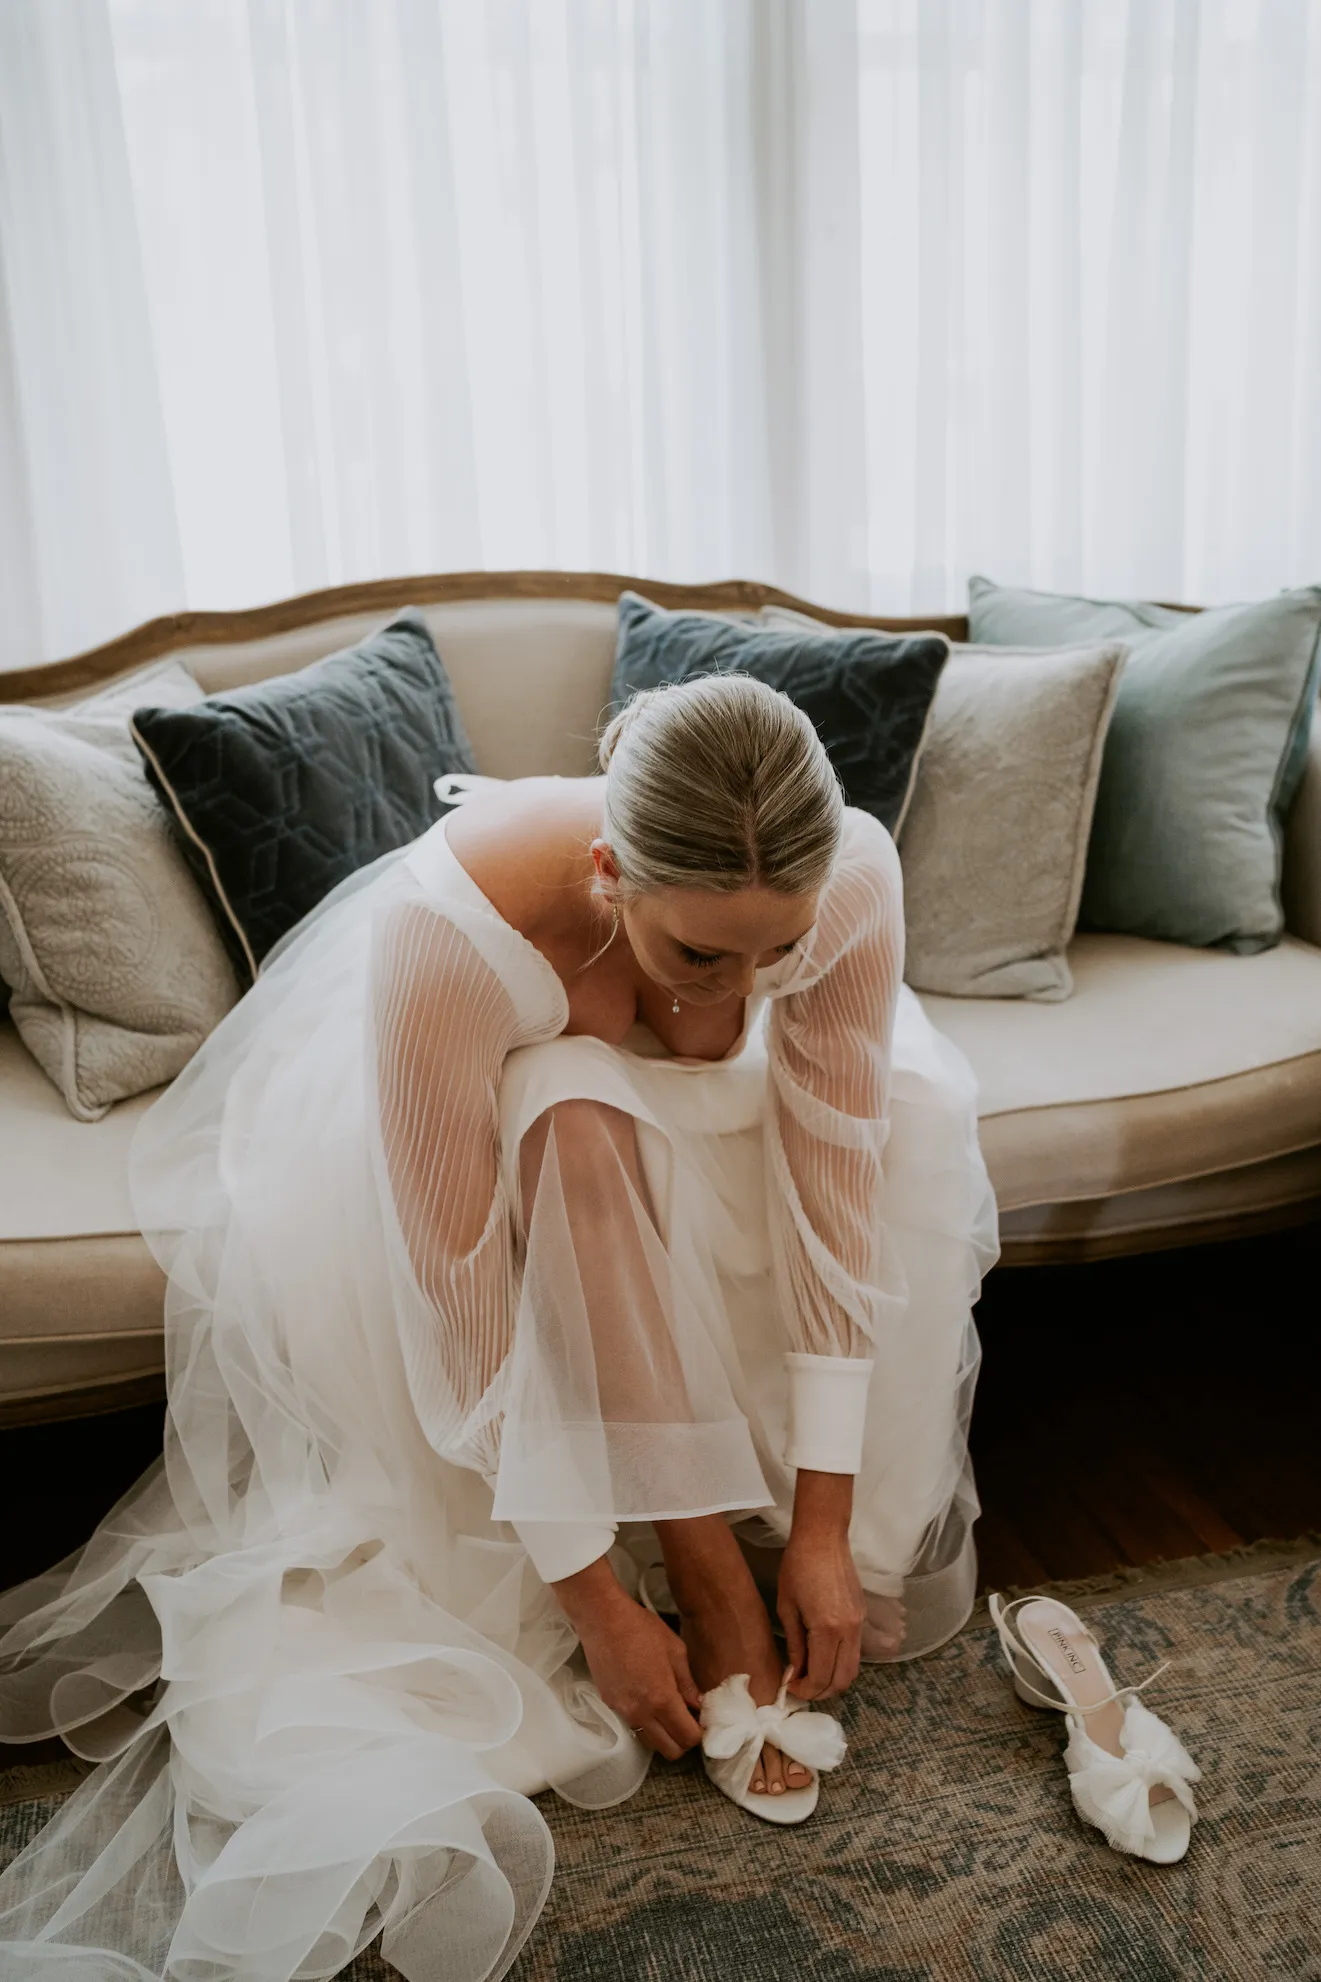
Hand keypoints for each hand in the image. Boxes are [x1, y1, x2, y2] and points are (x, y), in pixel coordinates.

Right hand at [553, 1558, 701, 1757]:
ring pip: (650, 1742)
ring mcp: (623, 1711)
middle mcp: (642, 1712)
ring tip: (669, 1710)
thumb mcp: (675, 1650)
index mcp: (662, 1698)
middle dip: (683, 1740)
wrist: (603, 1619)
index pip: (688, 1738)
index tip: (702, 1719)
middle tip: (688, 1719)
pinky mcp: (610, 1705)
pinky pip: (633, 1725)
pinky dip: (646, 1722)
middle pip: (670, 1751)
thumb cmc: (642, 1628)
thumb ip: (688, 1683)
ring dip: (664, 1735)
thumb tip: (698, 1704)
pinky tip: (648, 1699)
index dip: (699, 1732)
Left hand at [778, 1480, 864, 1700]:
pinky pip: (855, 1652)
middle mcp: (849, 1631)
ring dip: (833, 1680)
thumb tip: (794, 1674)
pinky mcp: (863, 1617)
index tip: (789, 1687)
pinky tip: (823, 1657)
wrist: (823, 1537)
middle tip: (800, 1687)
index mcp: (827, 1629)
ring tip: (810, 1675)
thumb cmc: (797, 1567)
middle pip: (842, 1681)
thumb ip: (794, 1645)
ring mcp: (860, 1624)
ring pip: (852, 1670)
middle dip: (820, 1692)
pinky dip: (841, 1663)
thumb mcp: (787, 1607)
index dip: (804, 1691)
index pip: (821, 1678)